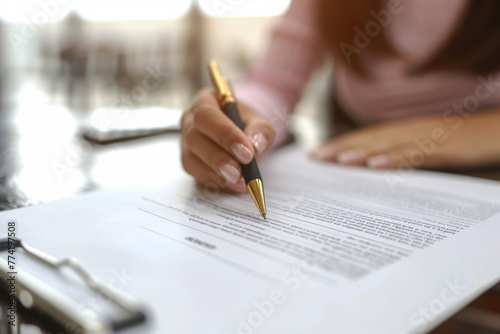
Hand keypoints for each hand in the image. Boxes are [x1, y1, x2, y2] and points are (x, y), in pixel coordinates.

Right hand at [181, 89, 275, 191]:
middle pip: (194, 137)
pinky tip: (232, 186)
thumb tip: (255, 147)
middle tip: (240, 173)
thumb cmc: (247, 123)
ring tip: (239, 183)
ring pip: (191, 158)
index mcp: (205, 101)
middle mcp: (189, 120)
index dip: (225, 135)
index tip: (246, 153)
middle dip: (218, 158)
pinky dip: (213, 181)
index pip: (207, 115)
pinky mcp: (189, 160)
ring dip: (215, 173)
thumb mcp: (260, 120)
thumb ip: (261, 130)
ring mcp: (186, 141)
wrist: (242, 132)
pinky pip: (195, 173)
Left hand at [311, 110, 499, 169]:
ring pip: (388, 145)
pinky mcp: (442, 147)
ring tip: (338, 160)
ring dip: (362, 151)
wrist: (492, 132)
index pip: (364, 138)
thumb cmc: (456, 141)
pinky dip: (396, 158)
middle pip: (369, 140)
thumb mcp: (422, 148)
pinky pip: (416, 154)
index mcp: (401, 132)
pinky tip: (378, 164)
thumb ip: (398, 154)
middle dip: (341, 148)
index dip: (340, 145)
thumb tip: (372, 166)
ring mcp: (425, 138)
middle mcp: (408, 131)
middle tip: (316, 158)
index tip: (316, 155)